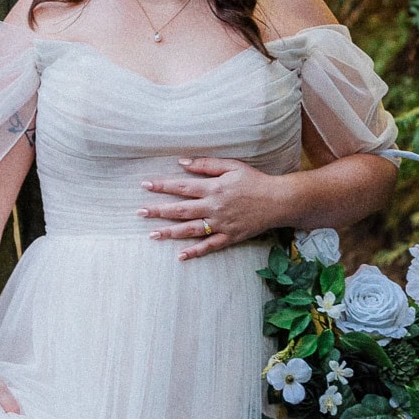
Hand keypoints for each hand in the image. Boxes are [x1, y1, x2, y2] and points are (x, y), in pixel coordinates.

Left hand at [139, 156, 286, 259]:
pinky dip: (195, 252)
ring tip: (152, 234)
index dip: (162, 186)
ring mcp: (221, 224)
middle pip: (181, 210)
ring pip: (191, 230)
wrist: (279, 200)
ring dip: (170, 232)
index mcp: (213, 188)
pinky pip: (209, 246)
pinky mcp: (230, 237)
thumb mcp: (232, 166)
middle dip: (159, 211)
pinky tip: (180, 256)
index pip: (182, 187)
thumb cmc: (255, 181)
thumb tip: (182, 162)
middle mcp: (214, 207)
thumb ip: (206, 165)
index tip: (144, 185)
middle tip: (139, 212)